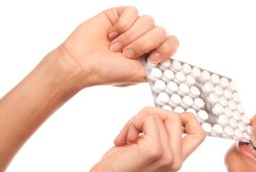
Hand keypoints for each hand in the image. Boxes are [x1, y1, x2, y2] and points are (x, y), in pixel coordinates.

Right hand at [58, 6, 178, 88]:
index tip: (153, 59)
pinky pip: (133, 12)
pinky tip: (111, 34)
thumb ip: (158, 68)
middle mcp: (144, 40)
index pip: (171, 43)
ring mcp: (132, 27)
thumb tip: (173, 63)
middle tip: (126, 55)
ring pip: (148, 21)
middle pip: (161, 31)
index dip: (167, 48)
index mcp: (151, 54)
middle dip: (143, 44)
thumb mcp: (138, 76)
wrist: (82, 64)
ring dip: (130, 36)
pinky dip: (123, 24)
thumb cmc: (108, 73)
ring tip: (115, 47)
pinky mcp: (120, 15)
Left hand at [83, 107, 204, 171]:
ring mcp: (167, 155)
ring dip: (138, 119)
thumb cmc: (120, 167)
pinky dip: (133, 123)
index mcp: (177, 160)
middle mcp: (176, 159)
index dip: (187, 120)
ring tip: (126, 136)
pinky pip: (149, 119)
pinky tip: (123, 139)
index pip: (199, 134)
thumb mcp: (147, 150)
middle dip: (152, 115)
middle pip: (176, 117)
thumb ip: (161, 135)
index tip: (162, 122)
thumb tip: (160, 112)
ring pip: (161, 116)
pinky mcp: (153, 150)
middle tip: (133, 129)